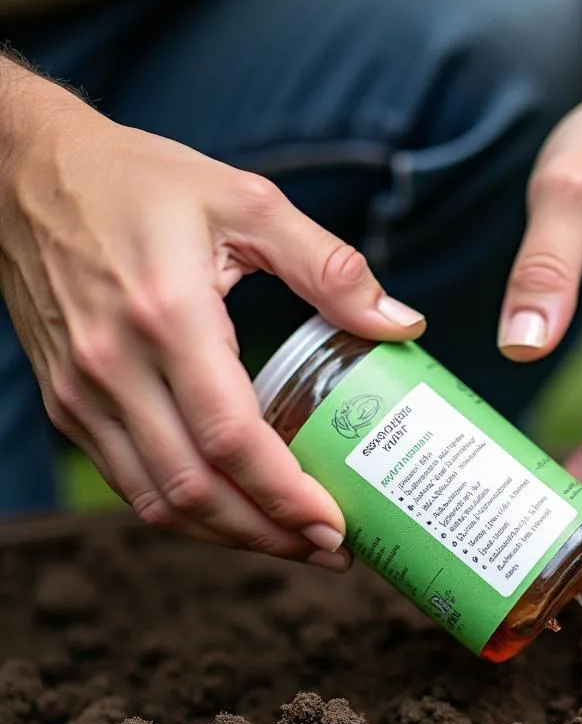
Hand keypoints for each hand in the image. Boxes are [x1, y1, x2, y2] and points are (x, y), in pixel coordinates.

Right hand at [0, 73, 424, 570]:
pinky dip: (185, 511)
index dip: (286, 495)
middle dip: (269, 534)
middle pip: (196, 488)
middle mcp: (115, 365)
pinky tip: (234, 512)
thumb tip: (402, 323)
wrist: (24, 175)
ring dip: (230, 535)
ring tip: (291, 543)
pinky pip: (130, 483)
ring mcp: (83, 392)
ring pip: (159, 500)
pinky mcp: (69, 404)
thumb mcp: (247, 202)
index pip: (231, 437)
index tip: (335, 525)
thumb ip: (329, 266)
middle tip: (328, 548)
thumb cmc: (140, 182)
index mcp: (168, 315)